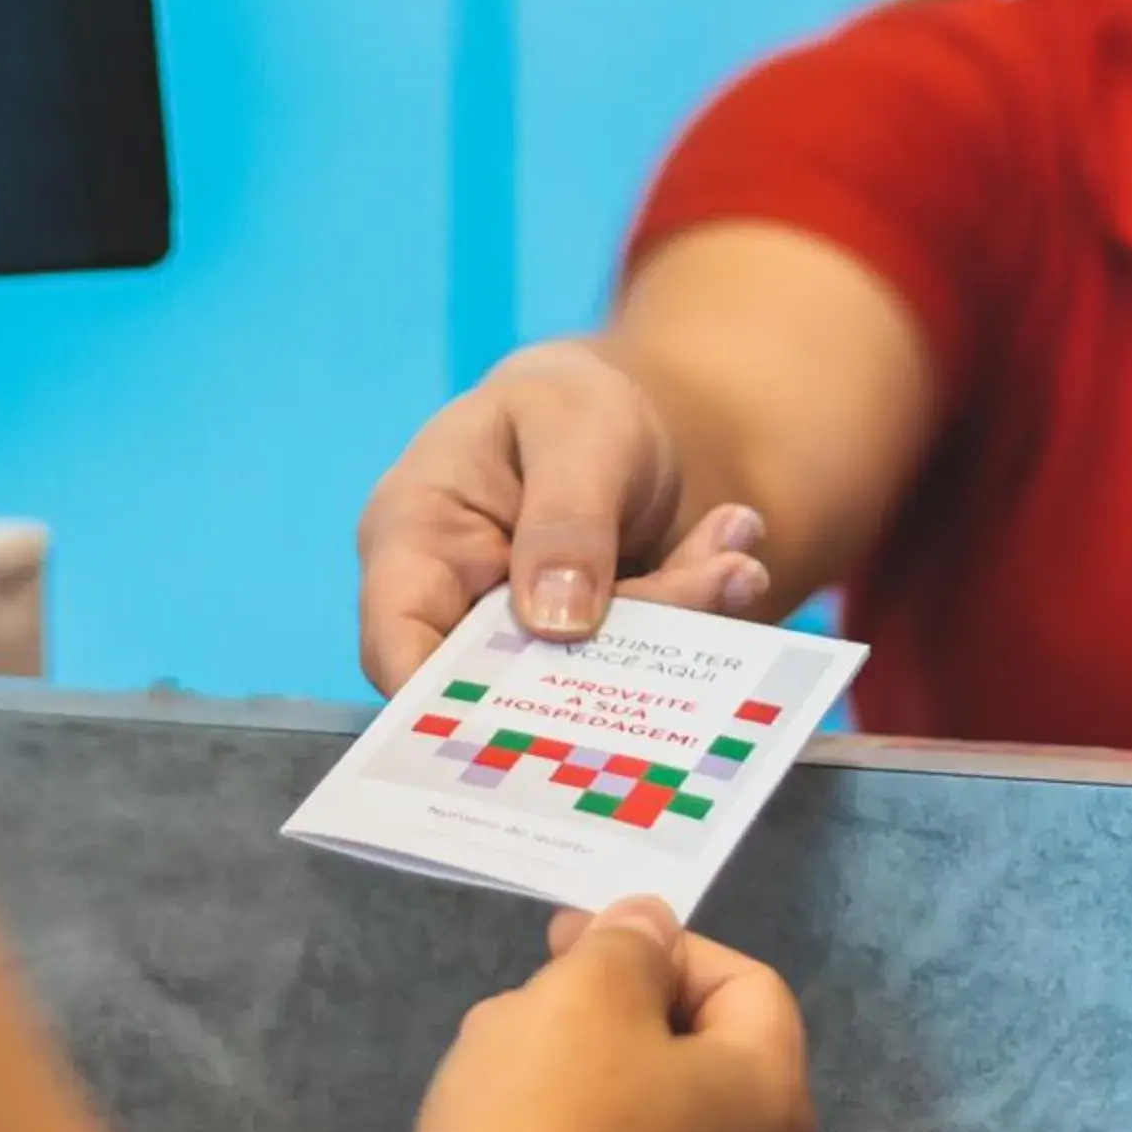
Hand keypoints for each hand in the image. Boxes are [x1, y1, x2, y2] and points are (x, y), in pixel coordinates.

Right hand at [359, 342, 773, 691]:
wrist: (619, 408)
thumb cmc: (564, 404)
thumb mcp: (575, 430)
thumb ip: (565, 520)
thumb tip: (557, 625)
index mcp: (414, 538)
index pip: (395, 640)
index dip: (432, 702)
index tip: (514, 727)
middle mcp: (458, 605)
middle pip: (506, 679)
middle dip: (608, 661)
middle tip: (703, 600)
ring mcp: (526, 640)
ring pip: (589, 681)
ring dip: (675, 623)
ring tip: (736, 563)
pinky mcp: (590, 656)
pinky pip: (639, 662)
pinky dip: (697, 612)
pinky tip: (737, 553)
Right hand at [375, 898, 814, 1131]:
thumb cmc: (550, 1124)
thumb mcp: (586, 996)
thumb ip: (628, 945)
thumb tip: (653, 926)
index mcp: (770, 1100)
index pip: (747, 986)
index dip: (665, 946)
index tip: (574, 940)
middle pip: (695, 1055)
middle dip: (611, 1008)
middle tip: (532, 994)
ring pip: (646, 1119)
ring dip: (579, 1074)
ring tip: (497, 1060)